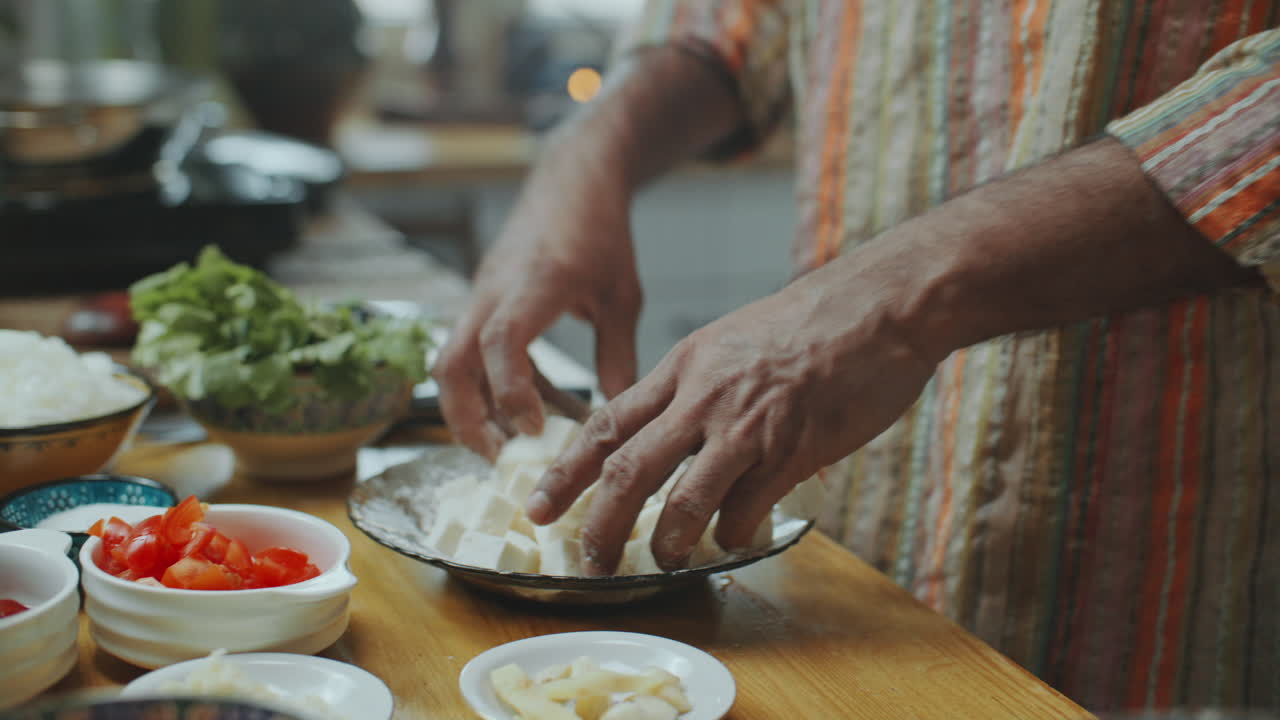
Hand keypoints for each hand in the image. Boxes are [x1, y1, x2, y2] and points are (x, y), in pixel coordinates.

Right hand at [435, 159, 641, 459]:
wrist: (572, 180)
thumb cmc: (600, 232)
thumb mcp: (622, 296)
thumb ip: (619, 356)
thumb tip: (619, 419)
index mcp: (533, 284)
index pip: (502, 343)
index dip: (511, 392)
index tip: (533, 432)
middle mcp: (493, 291)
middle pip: (452, 363)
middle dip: (465, 418)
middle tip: (499, 459)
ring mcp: (481, 296)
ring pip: (452, 361)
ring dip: (470, 407)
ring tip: (508, 447)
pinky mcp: (482, 302)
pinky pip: (471, 352)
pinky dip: (489, 385)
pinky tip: (525, 411)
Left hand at [525, 245, 939, 574]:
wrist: (876, 308)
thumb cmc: (809, 323)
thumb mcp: (730, 340)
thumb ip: (695, 386)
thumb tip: (670, 432)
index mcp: (683, 366)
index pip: (606, 424)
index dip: (567, 471)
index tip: (540, 506)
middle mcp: (703, 397)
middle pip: (629, 470)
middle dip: (600, 524)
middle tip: (589, 560)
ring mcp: (746, 426)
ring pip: (682, 500)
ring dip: (667, 542)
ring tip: (664, 559)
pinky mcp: (790, 451)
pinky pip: (745, 510)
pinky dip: (732, 533)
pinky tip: (735, 536)